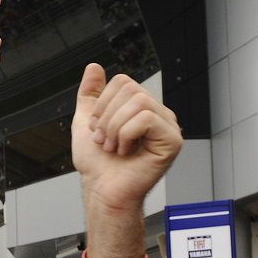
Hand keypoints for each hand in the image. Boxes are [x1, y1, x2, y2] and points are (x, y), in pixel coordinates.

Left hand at [71, 63, 182, 216]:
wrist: (102, 190)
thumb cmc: (97, 164)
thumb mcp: (86, 122)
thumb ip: (90, 94)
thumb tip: (93, 67)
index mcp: (140, 108)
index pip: (123, 81)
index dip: (102, 104)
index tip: (97, 129)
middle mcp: (157, 113)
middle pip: (130, 89)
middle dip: (107, 117)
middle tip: (105, 141)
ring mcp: (168, 126)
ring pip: (138, 102)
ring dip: (115, 128)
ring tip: (114, 147)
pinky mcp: (172, 141)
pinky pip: (147, 118)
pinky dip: (127, 135)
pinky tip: (126, 152)